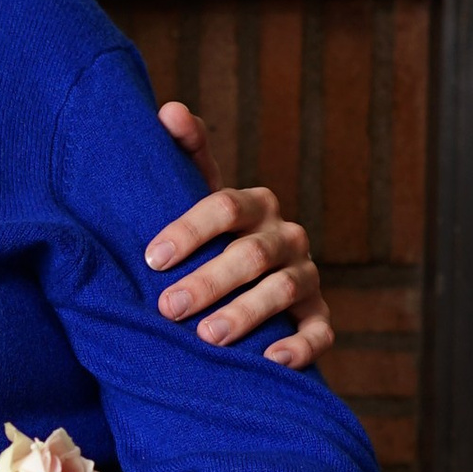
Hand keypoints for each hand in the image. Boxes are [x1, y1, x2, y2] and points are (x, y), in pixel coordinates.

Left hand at [147, 100, 332, 368]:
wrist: (239, 286)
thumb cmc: (205, 240)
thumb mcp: (191, 199)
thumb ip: (183, 157)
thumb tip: (169, 110)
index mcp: (254, 205)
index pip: (225, 206)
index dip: (190, 229)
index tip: (153, 258)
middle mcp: (286, 236)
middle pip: (253, 254)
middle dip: (210, 280)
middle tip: (169, 307)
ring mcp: (306, 277)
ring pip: (285, 291)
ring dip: (247, 313)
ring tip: (208, 338)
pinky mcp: (318, 318)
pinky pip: (320, 333)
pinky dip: (299, 347)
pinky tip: (270, 361)